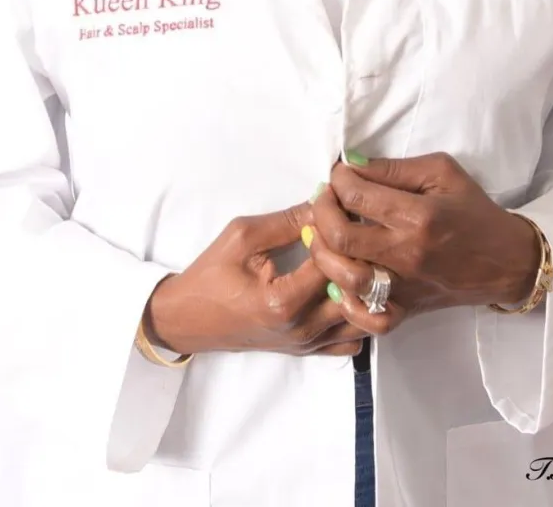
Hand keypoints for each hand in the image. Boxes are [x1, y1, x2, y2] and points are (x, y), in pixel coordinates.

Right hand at [143, 203, 372, 357]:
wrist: (189, 317)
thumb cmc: (212, 274)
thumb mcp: (243, 235)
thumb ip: (289, 220)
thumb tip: (327, 202)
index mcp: (284, 302)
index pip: (336, 263)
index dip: (339, 233)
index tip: (334, 211)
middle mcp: (303, 330)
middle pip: (357, 292)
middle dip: (358, 257)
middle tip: (350, 232)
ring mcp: (308, 345)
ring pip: (362, 318)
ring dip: (363, 286)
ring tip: (351, 258)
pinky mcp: (309, 351)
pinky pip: (352, 339)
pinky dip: (358, 314)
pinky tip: (346, 289)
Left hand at [304, 152, 540, 318]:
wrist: (506, 260)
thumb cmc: (473, 210)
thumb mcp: (441, 173)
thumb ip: (394, 168)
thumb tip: (352, 164)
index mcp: (418, 216)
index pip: (357, 196)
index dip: (338, 180)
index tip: (339, 174)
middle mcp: (407, 254)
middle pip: (341, 238)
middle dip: (322, 212)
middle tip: (324, 199)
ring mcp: (405, 287)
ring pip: (344, 278)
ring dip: (323, 253)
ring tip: (325, 233)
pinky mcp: (406, 309)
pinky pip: (366, 317)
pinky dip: (345, 300)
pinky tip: (340, 277)